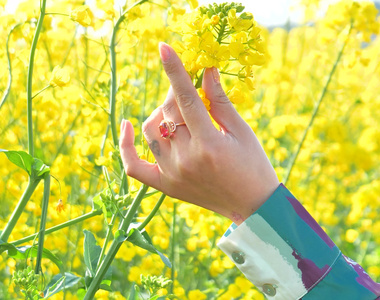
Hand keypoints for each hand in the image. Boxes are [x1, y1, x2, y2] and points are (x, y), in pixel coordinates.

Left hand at [119, 43, 278, 224]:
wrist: (252, 207)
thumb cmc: (253, 165)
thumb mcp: (242, 132)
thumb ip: (220, 101)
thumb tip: (206, 69)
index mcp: (209, 144)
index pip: (185, 98)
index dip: (174, 70)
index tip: (164, 48)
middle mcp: (186, 159)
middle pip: (167, 112)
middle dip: (175, 93)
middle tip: (185, 87)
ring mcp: (172, 174)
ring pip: (150, 130)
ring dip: (160, 114)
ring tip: (177, 114)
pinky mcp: (164, 186)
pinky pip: (134, 165)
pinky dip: (126, 145)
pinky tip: (127, 125)